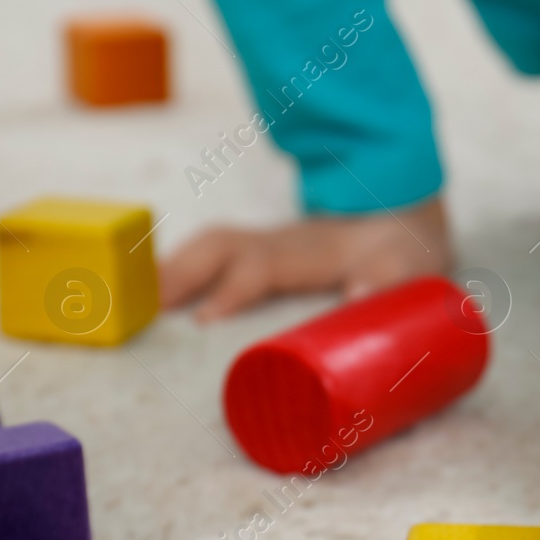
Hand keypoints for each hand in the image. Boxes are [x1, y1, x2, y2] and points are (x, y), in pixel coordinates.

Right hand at [159, 197, 451, 321]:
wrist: (403, 219)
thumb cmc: (401, 252)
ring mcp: (266, 246)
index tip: (205, 319)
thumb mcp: (406, 268)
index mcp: (313, 250)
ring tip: (133, 307)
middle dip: (179, 274)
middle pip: (219, 246)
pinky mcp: (260, 256)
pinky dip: (178, 270)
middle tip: (143, 312)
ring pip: (209, 246)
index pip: (260, 264)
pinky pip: (212, 255)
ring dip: (170, 271)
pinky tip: (152, 298)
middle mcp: (280, 243)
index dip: (232, 289)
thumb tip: (359, 294)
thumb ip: (388, 280)